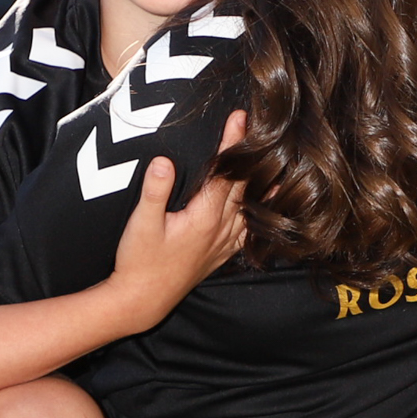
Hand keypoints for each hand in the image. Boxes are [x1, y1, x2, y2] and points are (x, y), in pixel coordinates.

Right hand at [106, 109, 248, 329]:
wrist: (142, 300)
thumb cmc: (138, 261)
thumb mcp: (140, 224)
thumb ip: (154, 192)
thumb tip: (163, 160)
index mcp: (204, 217)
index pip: (224, 173)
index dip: (232, 143)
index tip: (239, 117)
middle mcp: (221, 229)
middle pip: (244, 186)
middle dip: (250, 156)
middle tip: (259, 129)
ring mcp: (224, 243)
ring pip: (251, 207)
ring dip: (262, 184)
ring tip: (278, 162)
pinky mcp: (221, 253)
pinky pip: (248, 228)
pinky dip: (259, 212)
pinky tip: (267, 206)